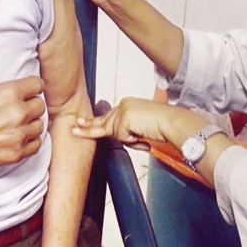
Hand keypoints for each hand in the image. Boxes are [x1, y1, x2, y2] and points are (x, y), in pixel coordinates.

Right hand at [0, 76, 45, 167]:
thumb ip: (8, 93)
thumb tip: (23, 94)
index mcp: (9, 93)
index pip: (37, 84)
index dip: (33, 88)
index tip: (29, 92)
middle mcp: (18, 112)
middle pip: (40, 105)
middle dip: (31, 106)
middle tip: (19, 110)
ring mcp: (19, 134)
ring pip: (39, 125)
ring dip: (30, 124)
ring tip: (16, 126)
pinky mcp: (18, 152)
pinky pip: (36, 144)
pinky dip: (29, 141)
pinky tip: (18, 138)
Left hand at [72, 97, 206, 148]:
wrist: (172, 122)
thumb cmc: (163, 125)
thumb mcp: (142, 126)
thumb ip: (129, 129)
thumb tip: (121, 136)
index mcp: (127, 104)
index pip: (108, 115)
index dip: (96, 122)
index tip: (83, 124)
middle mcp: (123, 105)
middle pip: (103, 121)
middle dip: (88, 128)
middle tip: (74, 129)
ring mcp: (122, 111)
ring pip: (114, 132)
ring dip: (129, 139)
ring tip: (144, 136)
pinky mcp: (124, 118)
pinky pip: (122, 138)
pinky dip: (133, 141)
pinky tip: (145, 136)